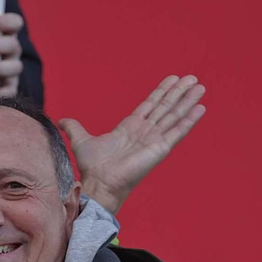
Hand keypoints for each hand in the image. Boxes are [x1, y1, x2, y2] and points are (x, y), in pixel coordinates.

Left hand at [60, 75, 205, 213]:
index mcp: (130, 127)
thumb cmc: (93, 167)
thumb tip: (61, 121)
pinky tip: (201, 108)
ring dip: (188, 101)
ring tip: (200, 87)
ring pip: (174, 115)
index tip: (174, 79)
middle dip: (179, 92)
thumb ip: (74, 128)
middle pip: (166, 107)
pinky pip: (178, 131)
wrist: (100, 183)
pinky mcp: (161, 149)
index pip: (150, 105)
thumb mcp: (82, 141)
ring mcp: (154, 139)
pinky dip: (190, 120)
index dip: (162, 91)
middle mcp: (145, 132)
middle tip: (193, 78)